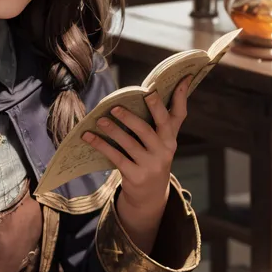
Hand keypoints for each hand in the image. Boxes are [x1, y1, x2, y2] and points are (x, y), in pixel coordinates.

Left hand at [82, 76, 190, 251]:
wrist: (150, 194)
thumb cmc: (152, 158)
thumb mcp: (161, 142)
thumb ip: (159, 121)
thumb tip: (150, 91)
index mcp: (171, 137)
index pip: (178, 114)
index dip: (181, 96)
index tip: (182, 77)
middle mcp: (164, 150)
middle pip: (149, 128)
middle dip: (133, 117)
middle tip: (116, 106)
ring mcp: (151, 164)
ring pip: (129, 143)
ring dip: (112, 130)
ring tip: (100, 119)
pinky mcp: (136, 175)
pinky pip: (116, 157)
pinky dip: (101, 145)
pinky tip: (88, 136)